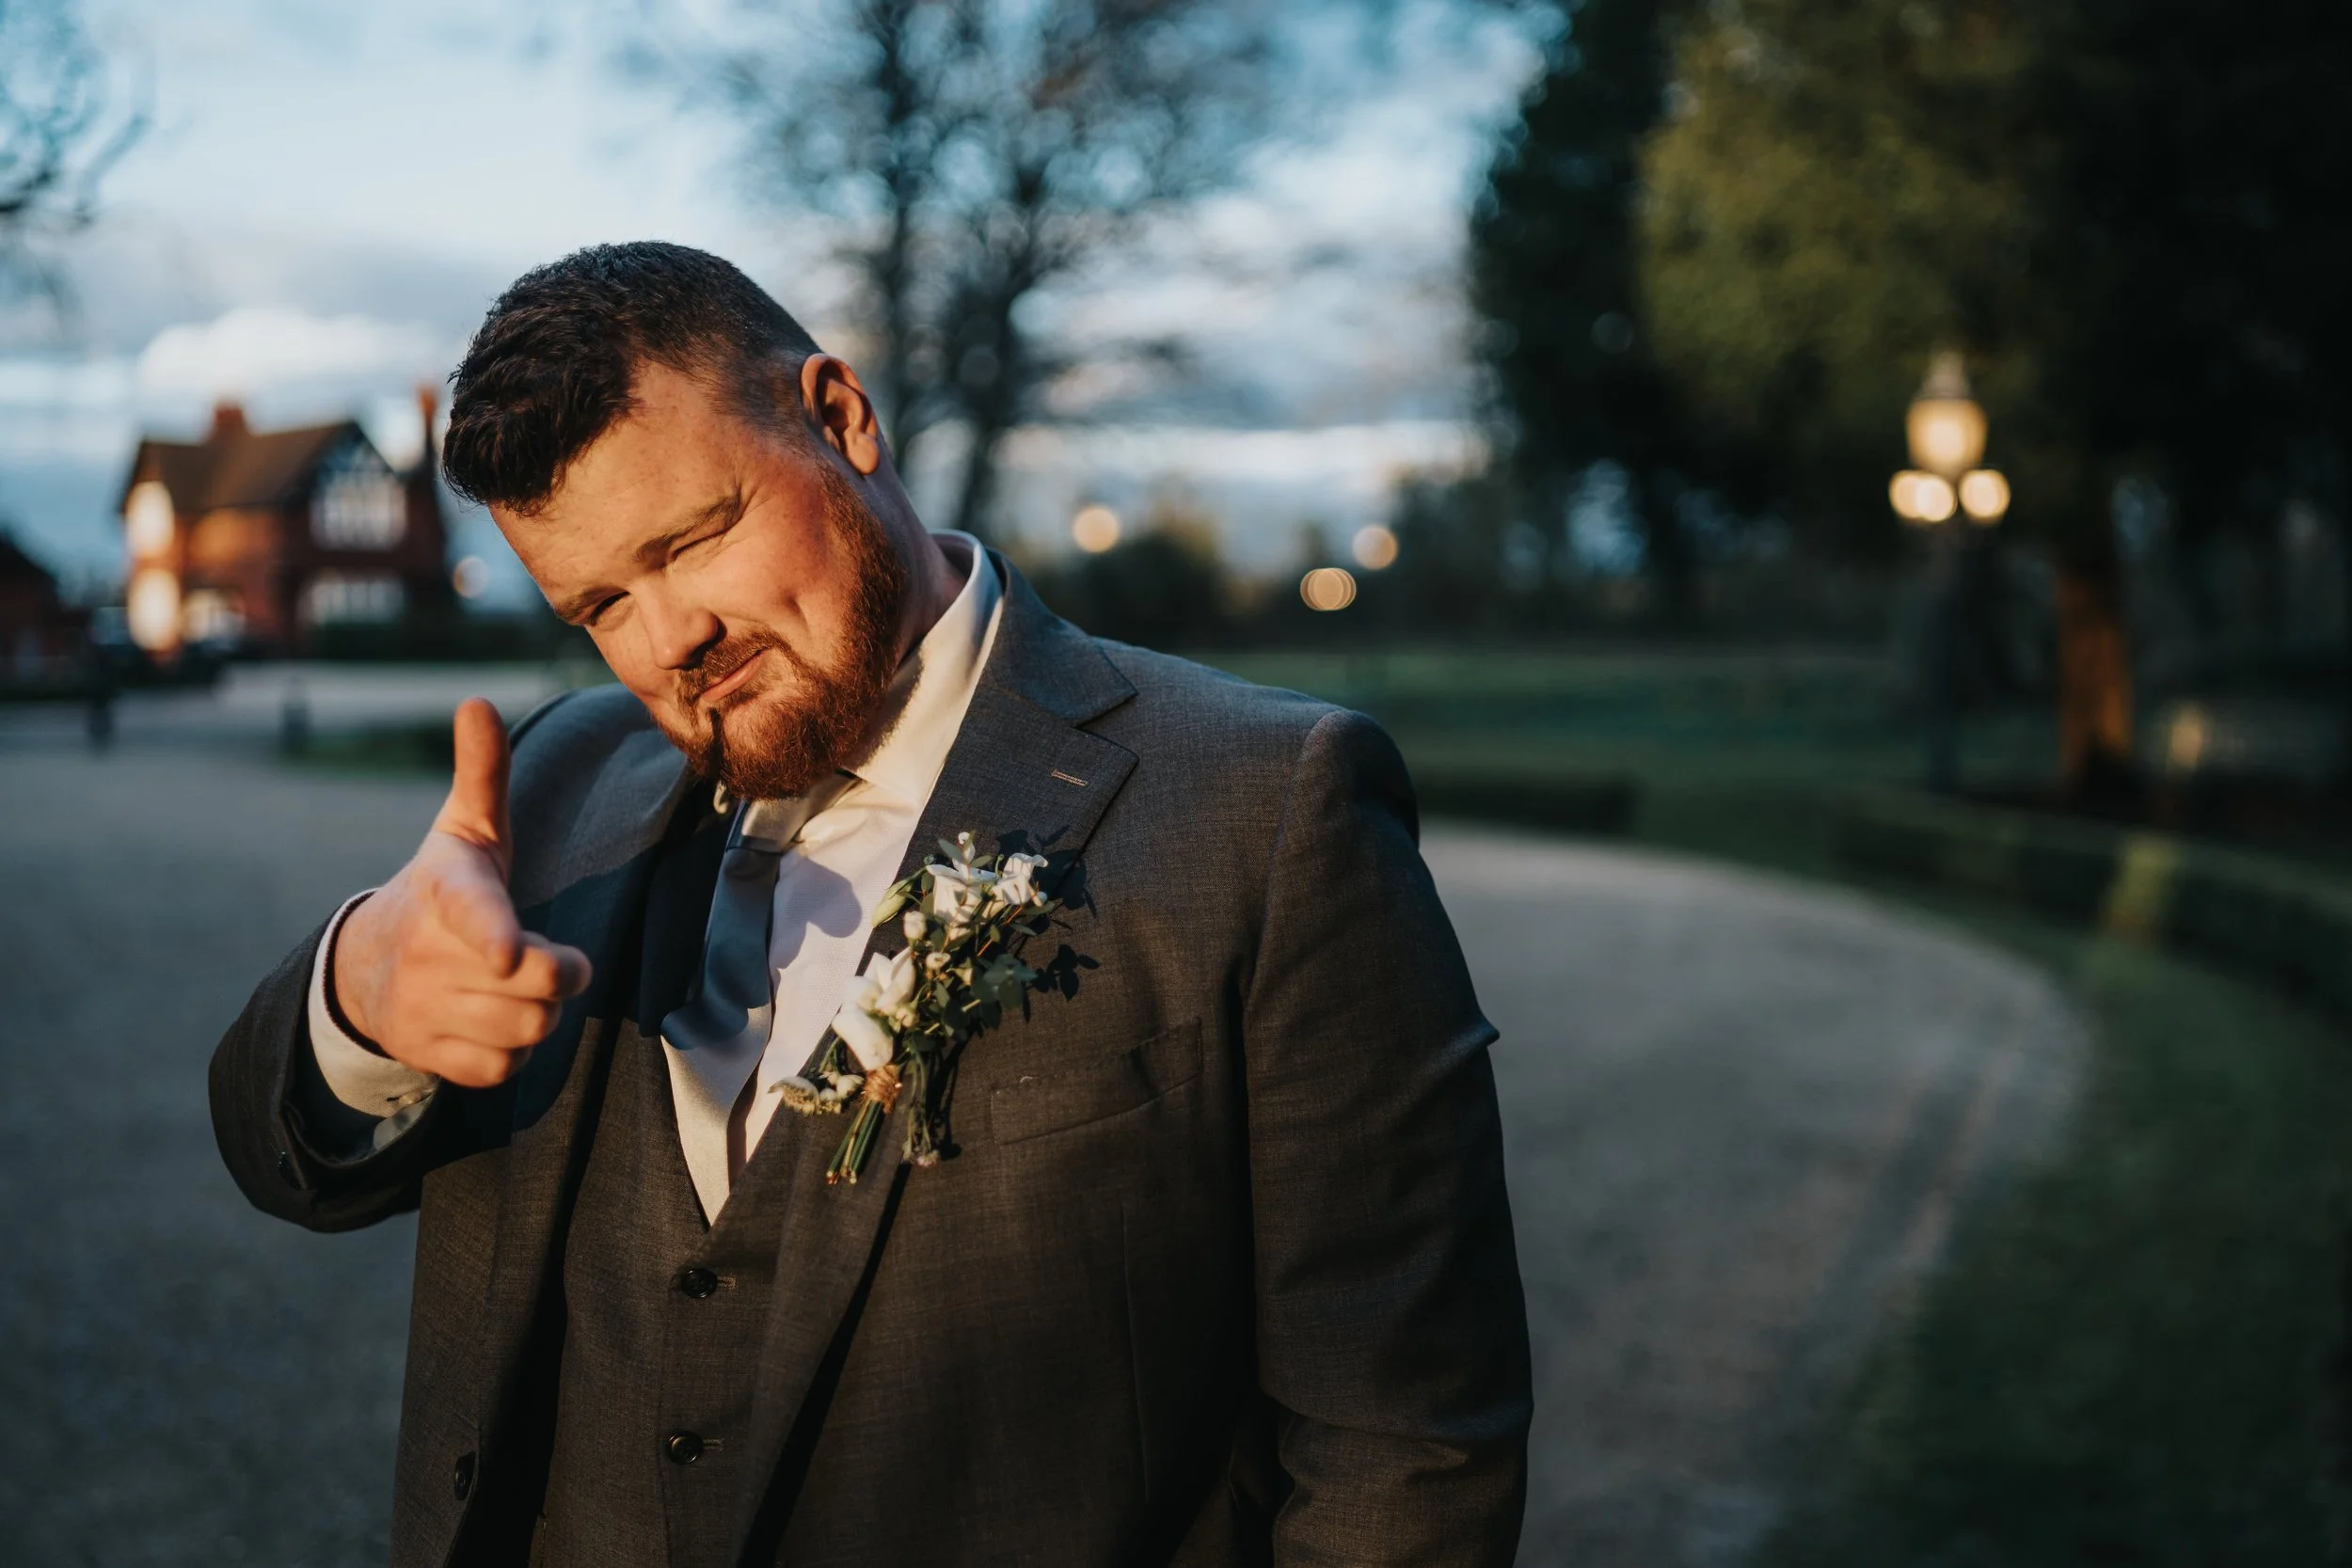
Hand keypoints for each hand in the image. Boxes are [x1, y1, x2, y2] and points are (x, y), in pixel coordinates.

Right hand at [331, 698, 592, 1087]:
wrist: (365, 968)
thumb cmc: (442, 890)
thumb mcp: (464, 831)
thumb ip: (483, 773)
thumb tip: (479, 701)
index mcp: (446, 893)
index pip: (474, 914)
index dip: (495, 936)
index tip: (509, 953)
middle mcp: (428, 955)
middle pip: (536, 988)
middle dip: (558, 975)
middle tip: (547, 955)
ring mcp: (424, 1010)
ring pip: (526, 1030)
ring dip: (538, 1012)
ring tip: (515, 985)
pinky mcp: (429, 1057)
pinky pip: (504, 1070)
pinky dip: (514, 1053)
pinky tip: (496, 1020)